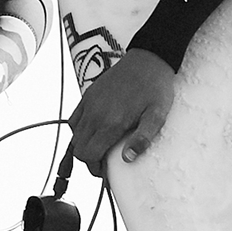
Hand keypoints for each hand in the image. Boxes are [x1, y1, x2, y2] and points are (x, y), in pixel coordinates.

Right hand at [67, 52, 178, 175]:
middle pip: (79, 148)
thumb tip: (127, 159)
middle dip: (89, 160)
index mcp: (111, 122)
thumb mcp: (157, 116)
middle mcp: (95, 113)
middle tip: (104, 162)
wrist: (149, 59)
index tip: (106, 171)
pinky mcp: (88, 95)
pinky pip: (74, 118)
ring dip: (84, 145)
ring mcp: (89, 103)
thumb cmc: (156, 88)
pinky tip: (94, 131)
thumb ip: (142, 139)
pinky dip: (79, 130)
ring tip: (100, 148)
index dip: (95, 168)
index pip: (88, 154)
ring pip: (74, 135)